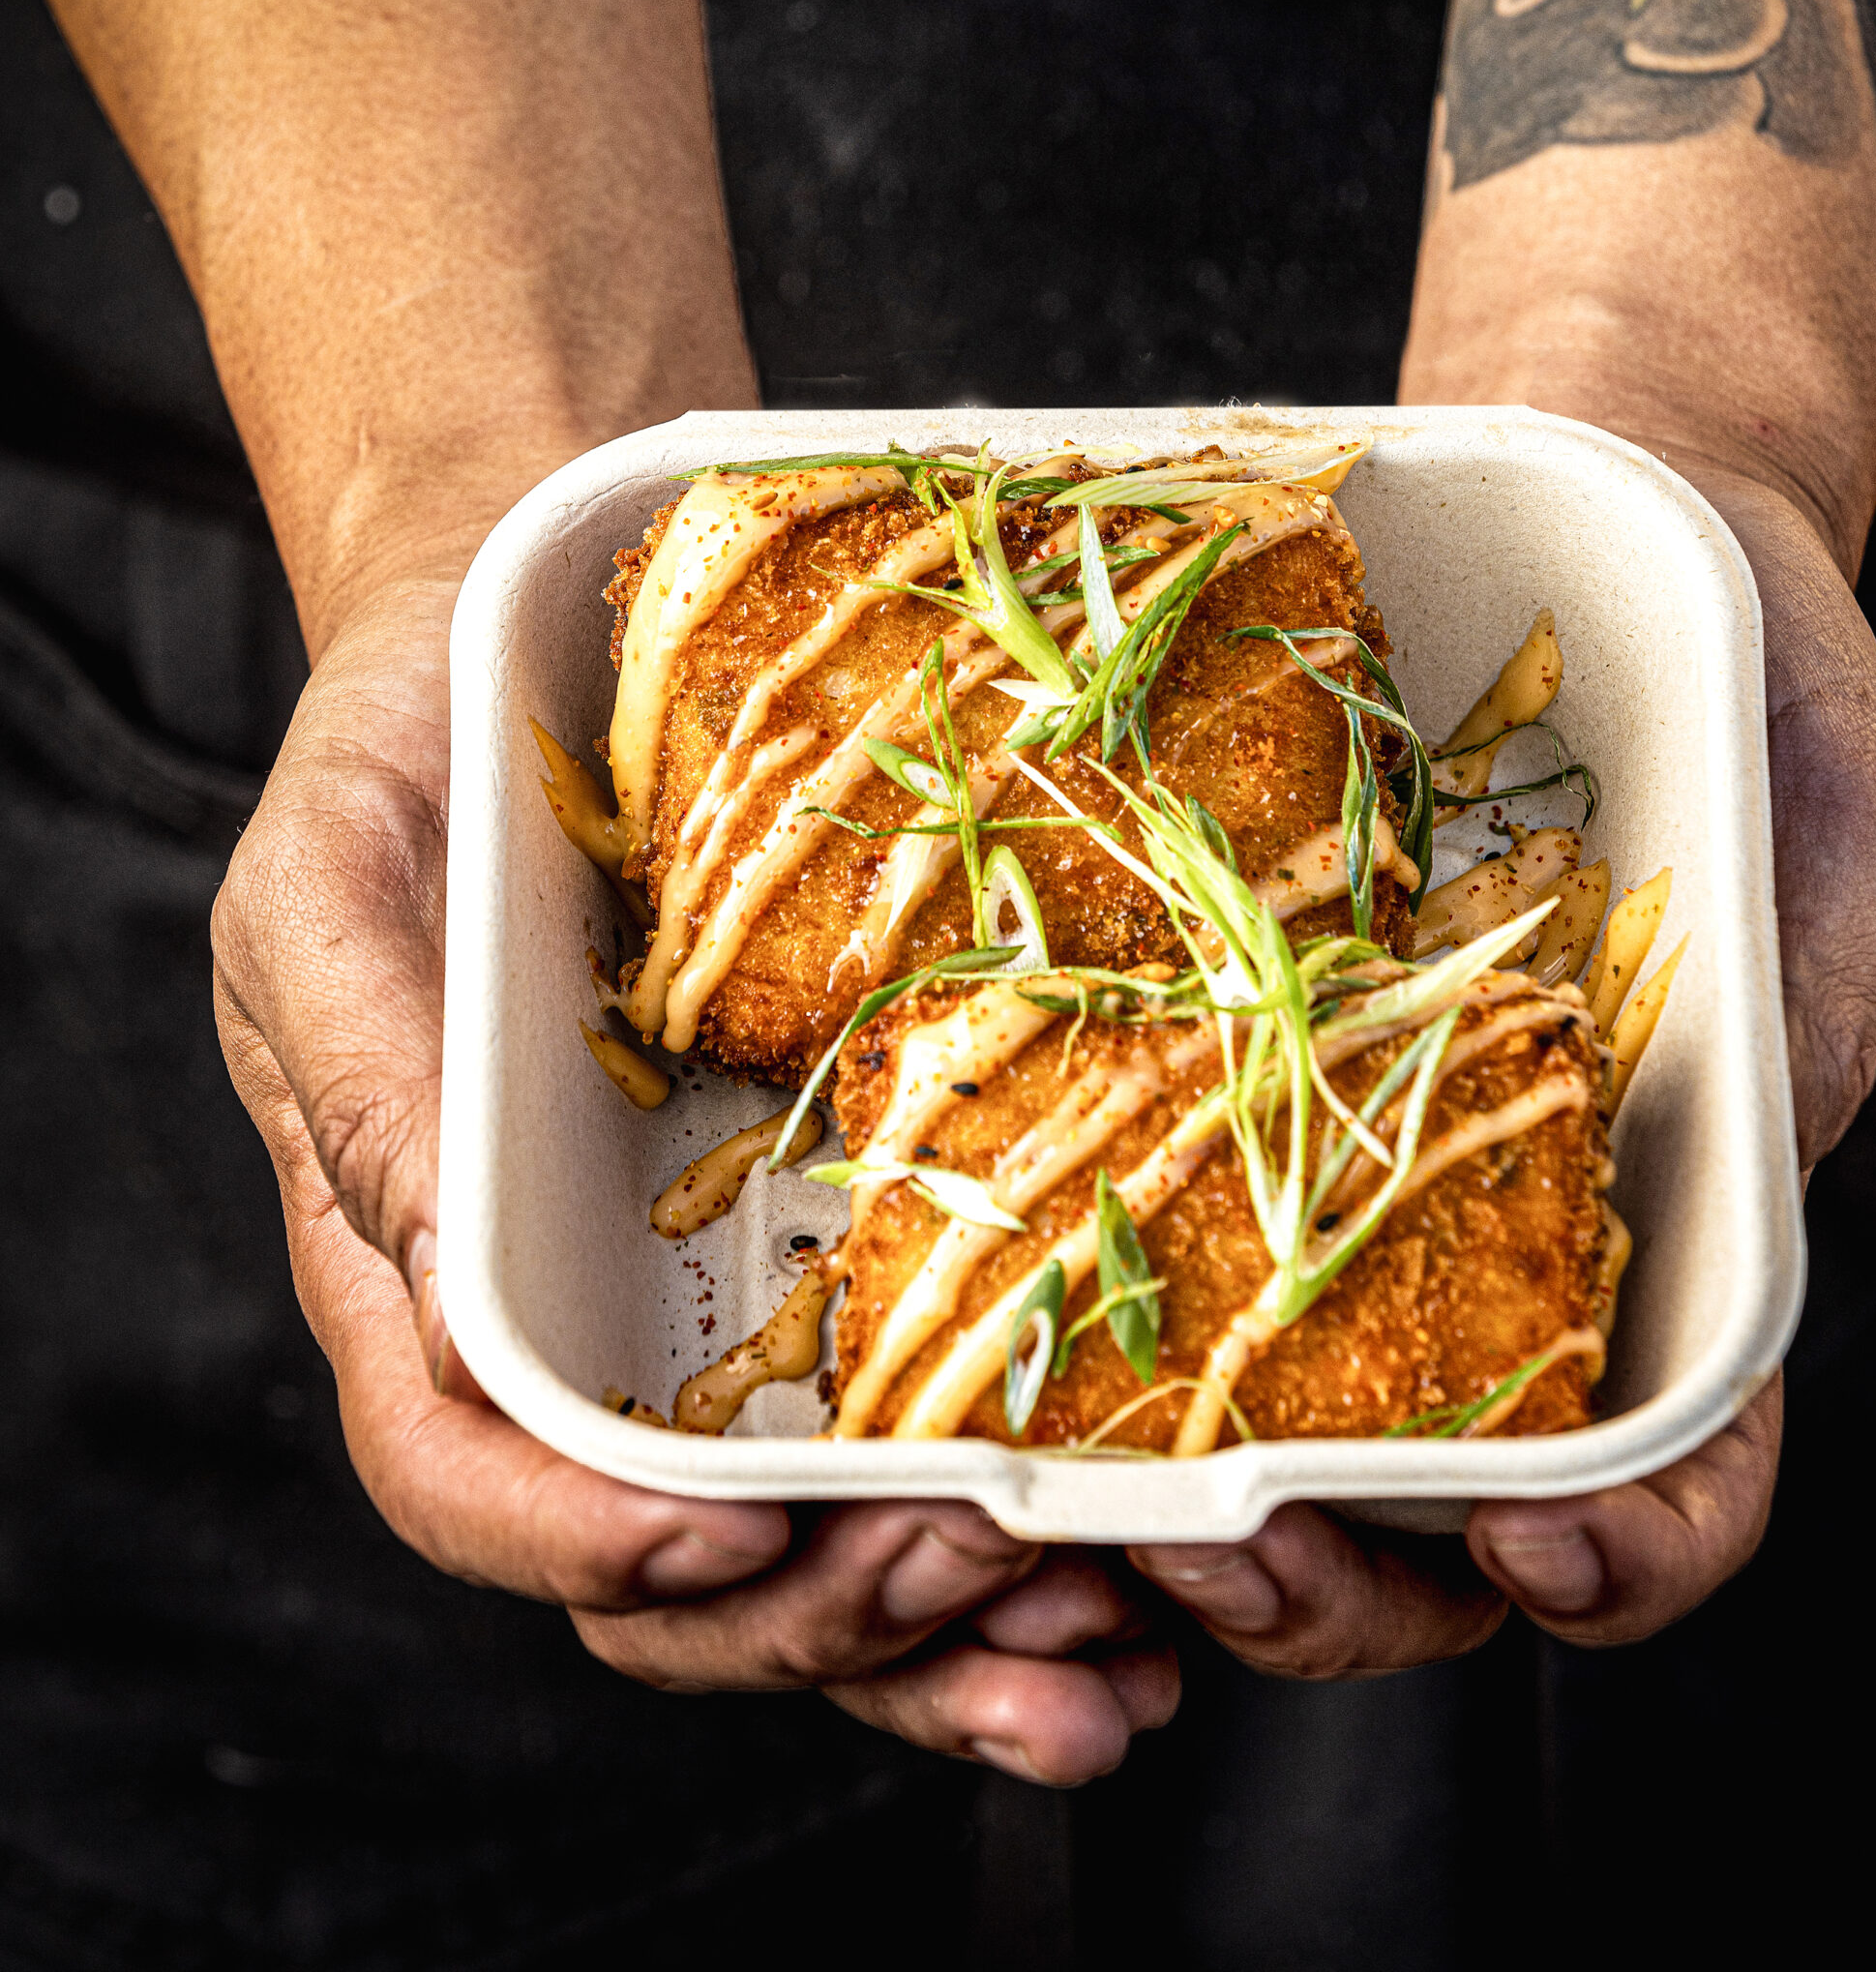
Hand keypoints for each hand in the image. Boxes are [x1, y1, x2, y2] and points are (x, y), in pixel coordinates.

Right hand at [212, 571, 1177, 1783]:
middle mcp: (577, 1315)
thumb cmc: (415, 748)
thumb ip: (364, 1072)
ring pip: (810, 1543)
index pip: (466, 1470)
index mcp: (421, 1255)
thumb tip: (435, 1292)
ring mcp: (715, 1296)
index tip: (719, 1537)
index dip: (579, 1543)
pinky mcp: (846, 1244)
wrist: (553, 632)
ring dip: (947, 1637)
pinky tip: (1131, 1566)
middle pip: (664, 1566)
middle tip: (977, 1571)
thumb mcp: (337, 882)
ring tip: (1099, 1650)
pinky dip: (1012, 1531)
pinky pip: (918, 1428)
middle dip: (813, 1615)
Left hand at [1130, 457, 1875, 1660]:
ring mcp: (1333, 1167)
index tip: (1534, 1544)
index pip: (1678, 1470)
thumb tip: (1763, 1152)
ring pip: (1246, 1428)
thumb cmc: (1750, 676)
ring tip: (1071, 1495)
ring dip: (1158, 1506)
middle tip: (1227, 1550)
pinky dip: (1057, 1312)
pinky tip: (976, 1313)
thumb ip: (1808, 999)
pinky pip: (1122, 1216)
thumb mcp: (1833, 823)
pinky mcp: (1208, 1070)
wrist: (1589, 524)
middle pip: (1423, 1519)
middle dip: (1328, 1584)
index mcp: (1669, 1227)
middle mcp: (1491, 1241)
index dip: (1627, 1557)